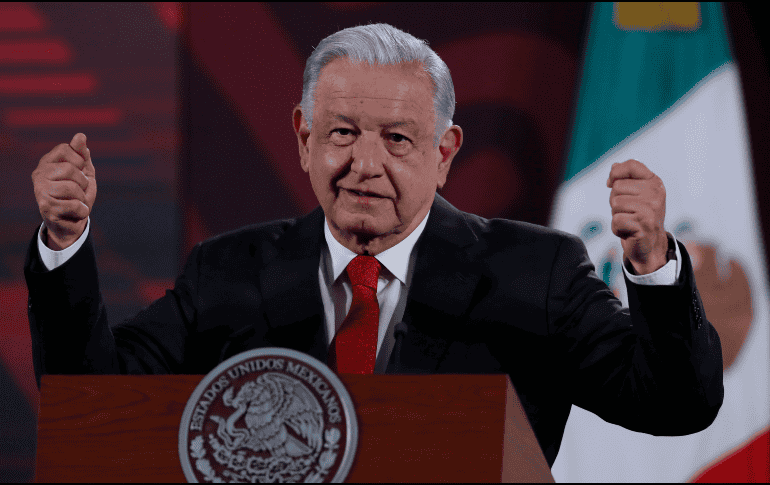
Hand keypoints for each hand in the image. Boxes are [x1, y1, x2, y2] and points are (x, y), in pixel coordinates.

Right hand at [32, 133, 96, 249]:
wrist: (73, 220)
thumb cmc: (78, 193)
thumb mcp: (84, 171)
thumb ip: (81, 154)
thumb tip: (80, 136)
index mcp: (47, 162)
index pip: (65, 148)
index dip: (79, 160)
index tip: (79, 170)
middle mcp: (39, 174)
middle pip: (70, 169)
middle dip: (83, 182)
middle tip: (79, 190)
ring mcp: (40, 191)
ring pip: (72, 188)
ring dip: (82, 197)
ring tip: (77, 201)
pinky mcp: (46, 208)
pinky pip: (74, 205)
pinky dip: (82, 210)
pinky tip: (76, 212)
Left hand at [607, 159, 666, 274]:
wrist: (650, 244)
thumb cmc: (639, 217)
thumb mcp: (635, 195)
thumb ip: (626, 179)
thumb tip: (614, 166)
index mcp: (654, 182)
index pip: (632, 165)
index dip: (616, 172)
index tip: (610, 182)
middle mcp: (656, 193)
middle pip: (617, 187)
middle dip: (615, 201)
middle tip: (628, 211)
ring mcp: (651, 209)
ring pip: (615, 204)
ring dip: (616, 215)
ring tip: (629, 220)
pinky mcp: (644, 224)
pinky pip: (616, 220)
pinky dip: (617, 228)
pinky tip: (628, 231)